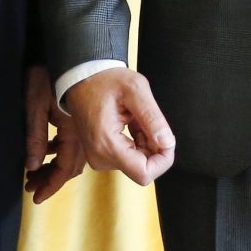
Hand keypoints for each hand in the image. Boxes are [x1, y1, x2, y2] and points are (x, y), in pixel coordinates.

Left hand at [23, 66, 86, 203]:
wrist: (65, 50)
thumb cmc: (44, 74)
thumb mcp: (35, 104)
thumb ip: (35, 137)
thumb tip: (33, 166)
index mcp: (74, 130)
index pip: (66, 168)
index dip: (51, 185)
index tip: (36, 198)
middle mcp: (83, 131)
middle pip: (71, 166)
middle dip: (50, 179)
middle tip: (31, 188)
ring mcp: (82, 124)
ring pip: (71, 156)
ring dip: (53, 167)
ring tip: (33, 175)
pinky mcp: (77, 117)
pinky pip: (71, 143)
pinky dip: (57, 152)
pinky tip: (45, 152)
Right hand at [64, 68, 175, 186]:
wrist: (82, 77)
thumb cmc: (105, 80)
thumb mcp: (135, 90)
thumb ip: (153, 117)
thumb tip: (167, 143)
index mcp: (106, 144)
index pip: (143, 173)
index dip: (162, 160)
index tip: (167, 139)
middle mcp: (100, 157)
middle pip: (141, 168)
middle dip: (154, 147)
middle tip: (148, 119)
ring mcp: (98, 157)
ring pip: (136, 162)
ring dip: (145, 142)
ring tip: (136, 117)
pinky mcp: (100, 154)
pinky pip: (128, 157)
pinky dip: (136, 142)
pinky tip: (132, 122)